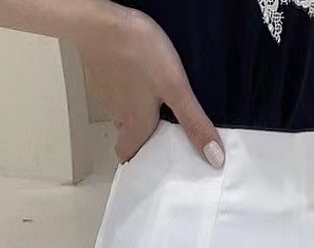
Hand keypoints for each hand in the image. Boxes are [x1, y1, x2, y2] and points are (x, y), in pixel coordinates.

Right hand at [77, 6, 224, 167]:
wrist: (99, 19)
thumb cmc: (138, 53)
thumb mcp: (175, 89)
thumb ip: (194, 123)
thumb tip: (214, 159)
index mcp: (134, 125)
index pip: (129, 156)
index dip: (140, 161)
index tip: (155, 162)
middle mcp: (118, 114)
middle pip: (129, 135)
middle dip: (144, 135)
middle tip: (165, 131)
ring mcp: (106, 93)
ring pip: (123, 111)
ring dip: (138, 110)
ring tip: (159, 101)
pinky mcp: (102, 73)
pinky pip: (117, 88)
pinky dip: (128, 88)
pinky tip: (142, 76)